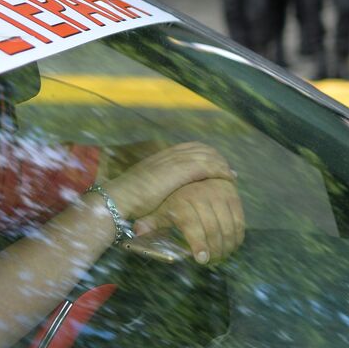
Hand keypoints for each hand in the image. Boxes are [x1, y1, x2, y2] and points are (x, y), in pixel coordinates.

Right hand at [103, 142, 236, 221]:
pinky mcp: (181, 171)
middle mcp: (168, 155)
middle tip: (226, 171)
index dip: (203, 155)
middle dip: (216, 158)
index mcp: (159, 157)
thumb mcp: (142, 186)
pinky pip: (208, 167)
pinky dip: (219, 171)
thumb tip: (159, 191)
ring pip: (207, 156)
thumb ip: (154, 184)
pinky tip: (227, 180)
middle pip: (200, 149)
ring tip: (230, 176)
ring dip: (221, 165)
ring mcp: (174, 161)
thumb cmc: (125, 198)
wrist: (119, 199)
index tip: (213, 165)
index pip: (188, 148)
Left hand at [133, 178, 245, 263]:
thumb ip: (151, 221)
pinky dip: (238, 234)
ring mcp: (219, 193)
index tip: (202, 259)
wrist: (188, 173)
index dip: (199, 244)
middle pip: (213, 228)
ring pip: (228, 225)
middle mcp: (201, 194)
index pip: (193, 226)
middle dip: (215, 249)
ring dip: (228, 244)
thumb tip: (138, 232)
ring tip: (222, 256)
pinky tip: (232, 245)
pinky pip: (239, 218)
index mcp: (181, 200)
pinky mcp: (232, 193)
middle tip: (213, 262)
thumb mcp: (159, 208)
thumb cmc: (170, 198)